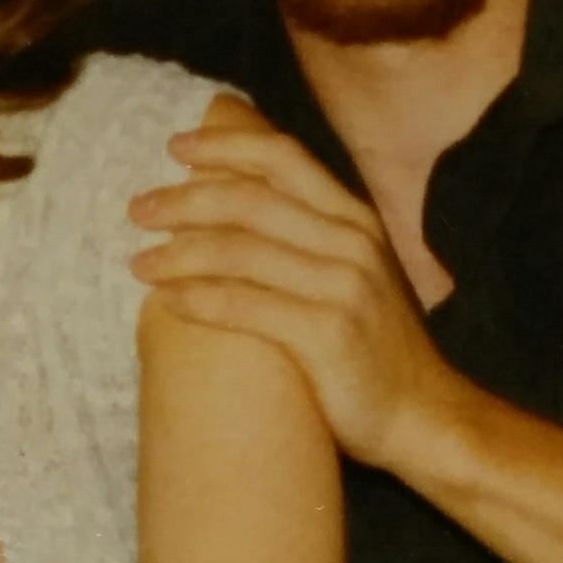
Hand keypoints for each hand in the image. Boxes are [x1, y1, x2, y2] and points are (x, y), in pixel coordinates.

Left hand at [127, 93, 455, 469]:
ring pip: (240, 251)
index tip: (176, 148)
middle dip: (184, 200)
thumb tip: (234, 210)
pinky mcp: (327, 333)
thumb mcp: (355, 275)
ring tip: (139, 263)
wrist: (424, 416)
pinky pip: (246, 305)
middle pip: (250, 200)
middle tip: (138, 210)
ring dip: (178, 253)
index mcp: (356, 219)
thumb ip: (310, 239)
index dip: (225, 146)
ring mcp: (342, 286)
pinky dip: (198, 299)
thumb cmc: (375, 350)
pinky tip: (167, 301)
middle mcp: (352, 242)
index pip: (283, 158)